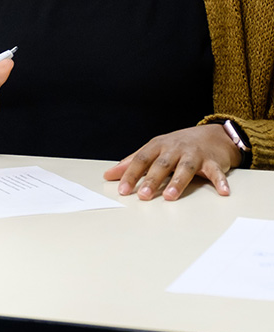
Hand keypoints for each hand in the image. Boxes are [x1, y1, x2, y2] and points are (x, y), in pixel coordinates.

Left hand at [103, 124, 241, 200]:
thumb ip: (132, 162)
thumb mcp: (154, 150)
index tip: (122, 190)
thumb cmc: (178, 145)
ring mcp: (194, 154)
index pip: (141, 160)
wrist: (212, 134)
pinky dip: (220, 181)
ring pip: (185, 168)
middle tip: (144, 195)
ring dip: (178, 182)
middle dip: (152, 180)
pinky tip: (223, 192)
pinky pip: (217, 172)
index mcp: (158, 146)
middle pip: (162, 164)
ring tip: (170, 196)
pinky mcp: (213, 162)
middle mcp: (175, 149)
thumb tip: (109, 175)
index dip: (131, 174)